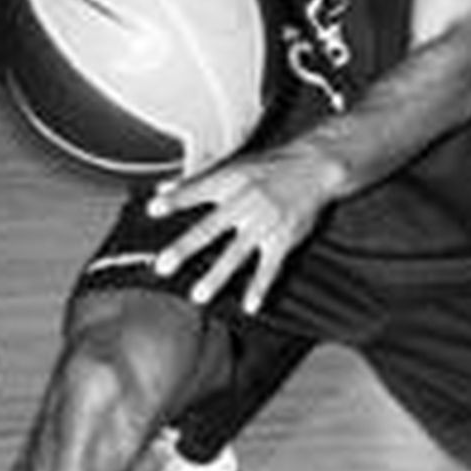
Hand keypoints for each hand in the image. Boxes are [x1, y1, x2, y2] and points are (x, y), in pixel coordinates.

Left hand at [147, 142, 347, 313]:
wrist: (317, 167)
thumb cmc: (271, 166)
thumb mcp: (235, 164)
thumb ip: (196, 179)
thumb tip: (160, 188)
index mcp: (231, 180)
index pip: (198, 189)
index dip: (176, 199)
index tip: (152, 208)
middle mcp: (246, 201)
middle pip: (211, 227)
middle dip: (186, 247)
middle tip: (163, 266)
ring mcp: (265, 222)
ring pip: (237, 253)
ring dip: (217, 276)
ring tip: (198, 296)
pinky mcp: (284, 238)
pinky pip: (270, 267)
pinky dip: (260, 287)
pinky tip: (250, 306)